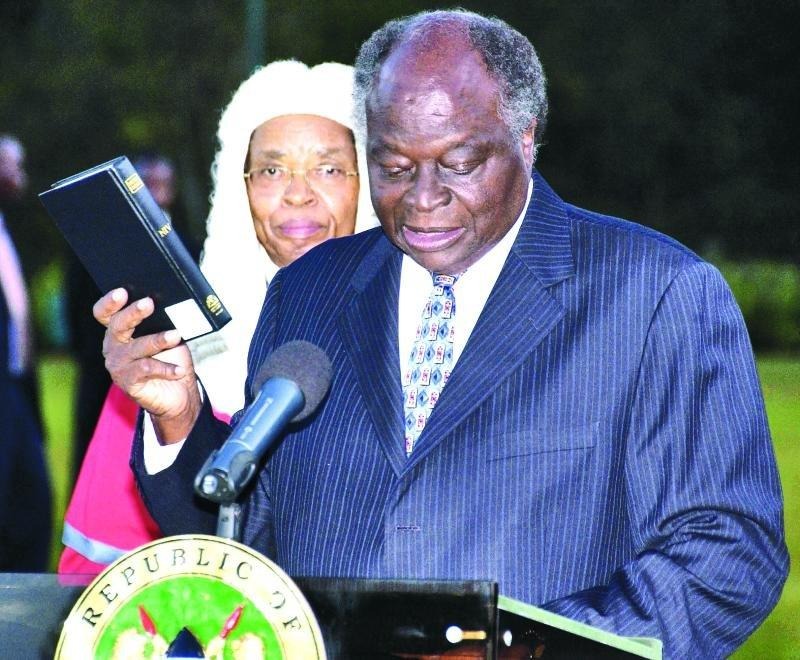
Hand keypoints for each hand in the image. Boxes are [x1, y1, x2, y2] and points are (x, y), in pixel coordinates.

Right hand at [94, 288, 200, 442]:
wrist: (178, 392)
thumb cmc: (171, 358)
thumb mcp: (168, 334)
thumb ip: (164, 320)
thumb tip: (172, 304)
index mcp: (119, 331)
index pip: (105, 313)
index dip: (109, 302)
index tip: (122, 291)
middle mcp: (114, 346)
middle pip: (117, 325)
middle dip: (133, 313)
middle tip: (149, 303)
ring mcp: (118, 365)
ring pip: (136, 347)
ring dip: (157, 340)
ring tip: (175, 335)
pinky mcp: (128, 382)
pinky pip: (146, 370)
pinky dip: (165, 368)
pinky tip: (178, 369)